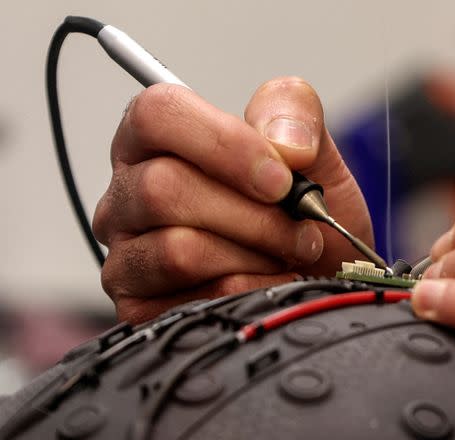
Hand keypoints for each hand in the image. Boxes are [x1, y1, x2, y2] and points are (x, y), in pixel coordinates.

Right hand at [93, 78, 372, 322]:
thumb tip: (286, 145)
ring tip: (290, 255)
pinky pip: (198, 300)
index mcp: (156, 139)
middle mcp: (128, 194)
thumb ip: (294, 112)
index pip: (156, 114)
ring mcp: (128, 255)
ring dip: (255, 254)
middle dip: (253, 215)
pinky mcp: (140, 309)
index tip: (280, 179)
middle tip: (301, 229)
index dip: (223, 144)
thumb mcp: (312, 149)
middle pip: (163, 188)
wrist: (322, 277)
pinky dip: (252, 291)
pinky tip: (271, 283)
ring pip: (178, 250)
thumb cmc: (305, 212)